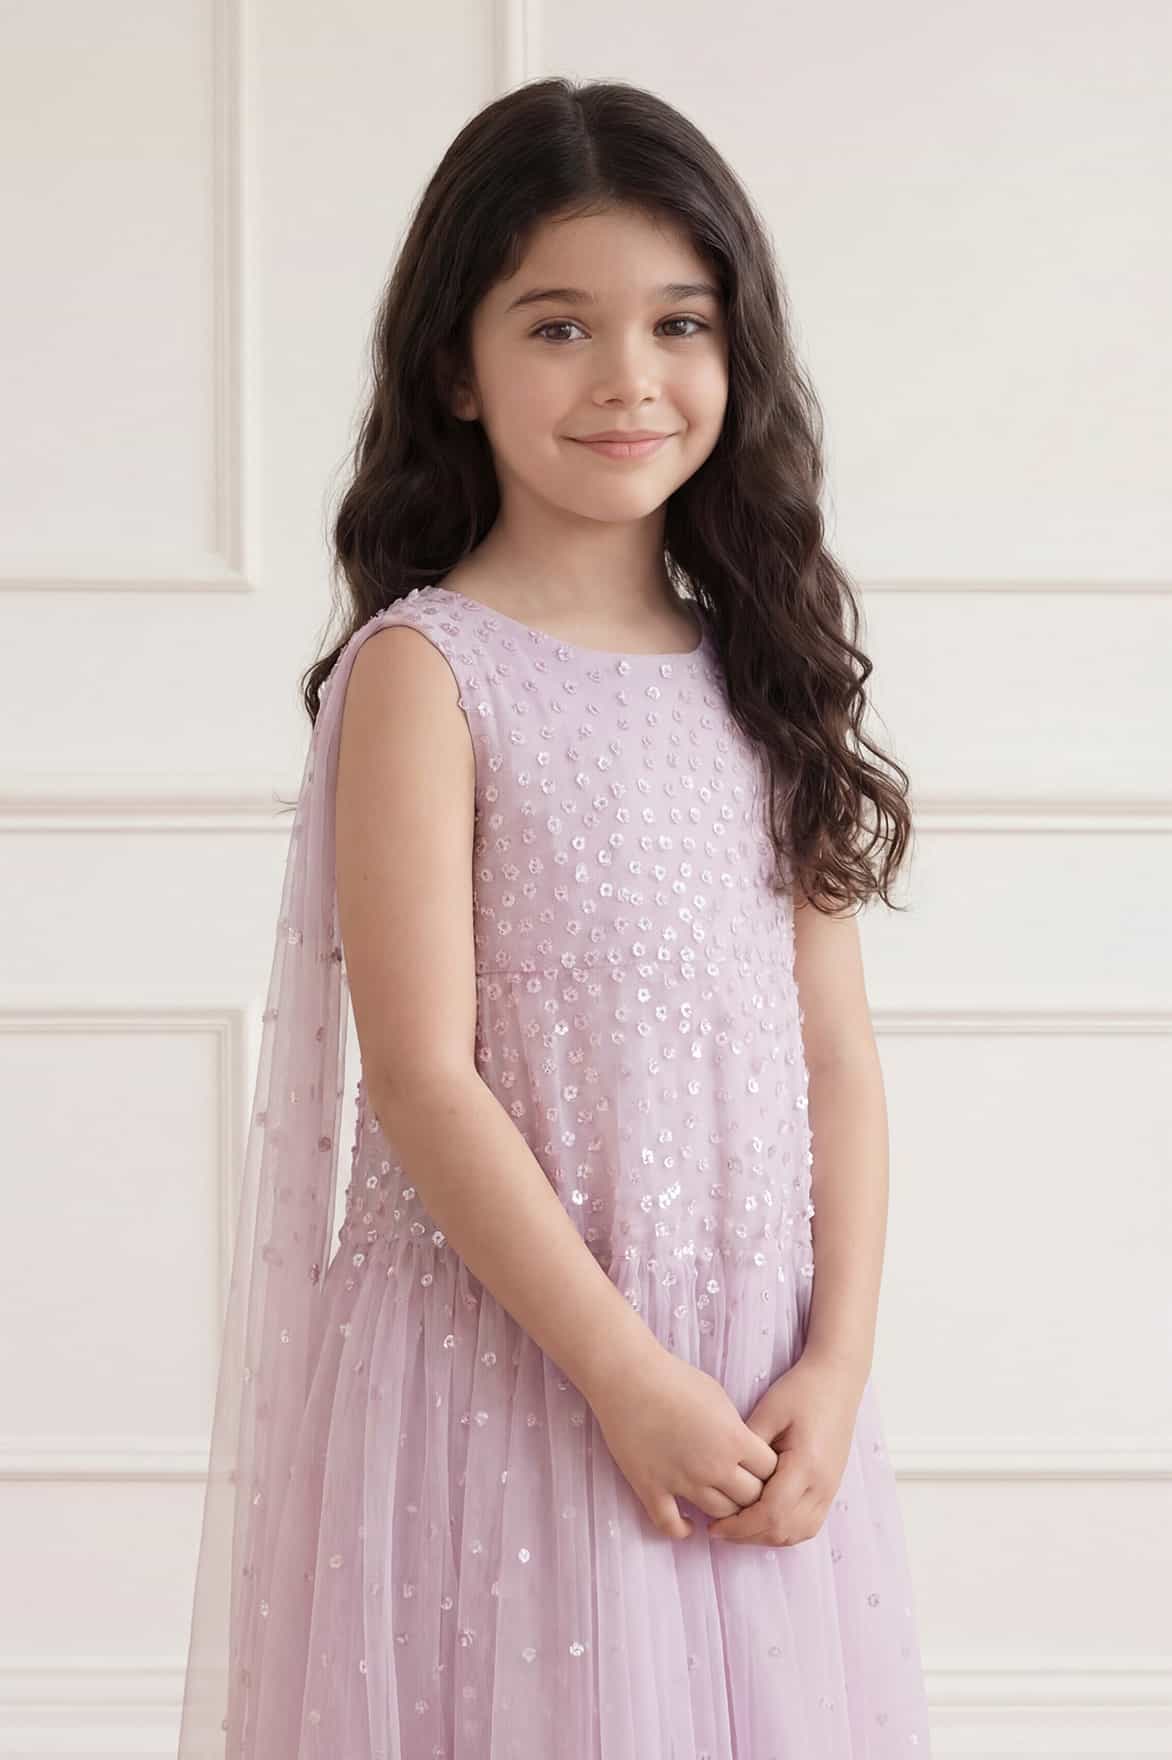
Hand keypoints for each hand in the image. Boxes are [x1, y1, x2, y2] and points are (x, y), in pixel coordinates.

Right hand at [590, 1346, 779, 1540]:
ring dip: (724, 1512)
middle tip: (744, 1488)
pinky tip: (687, 1523)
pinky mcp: (651, 1489)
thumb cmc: (674, 1379)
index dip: (769, 1470)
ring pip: (719, 1515)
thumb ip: (736, 1430)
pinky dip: (682, 1530)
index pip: (771, 1472)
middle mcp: (714, 1467)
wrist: (628, 1378)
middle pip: (751, 1499)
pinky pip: (671, 1526)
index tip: (760, 1467)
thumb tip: (742, 1452)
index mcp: (734, 1440)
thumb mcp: (719, 1397)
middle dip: (753, 1494)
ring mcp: (682, 1481)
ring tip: (721, 1504)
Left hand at [706, 1350, 864, 1548]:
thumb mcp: (768, 1412)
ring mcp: (831, 1489)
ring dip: (766, 1536)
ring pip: (798, 1533)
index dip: (740, 1526)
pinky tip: (762, 1520)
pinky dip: (784, 1529)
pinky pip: (808, 1524)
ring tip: (738, 1527)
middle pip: (784, 1530)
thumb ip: (748, 1448)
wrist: (837, 1379)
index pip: (771, 1514)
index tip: (714, 1526)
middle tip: (719, 1529)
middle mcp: (823, 1485)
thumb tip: (725, 1478)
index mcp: (807, 1465)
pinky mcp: (831, 1488)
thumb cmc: (801, 1390)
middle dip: (749, 1536)